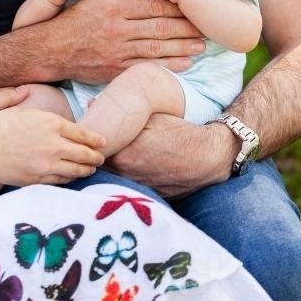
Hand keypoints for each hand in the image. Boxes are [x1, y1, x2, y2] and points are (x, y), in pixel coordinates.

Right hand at [0, 109, 106, 185]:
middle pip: (84, 154)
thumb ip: (43, 117)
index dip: (95, 139)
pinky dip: (70, 179)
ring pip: (76, 170)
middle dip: (96, 157)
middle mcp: (54, 144)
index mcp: (51, 123)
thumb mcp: (23, 112)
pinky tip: (72, 177)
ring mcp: (47, 164)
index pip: (82, 134)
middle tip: (101, 158)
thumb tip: (55, 119)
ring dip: (86, 170)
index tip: (103, 142)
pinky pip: (61, 181)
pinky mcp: (38, 179)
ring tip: (90, 169)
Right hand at [39, 0, 205, 84]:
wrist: (52, 49)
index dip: (177, 8)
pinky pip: (148, 67)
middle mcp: (119, 28)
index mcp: (115, 6)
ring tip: (201, 46)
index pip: (155, 6)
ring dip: (184, 47)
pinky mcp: (116, 69)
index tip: (192, 9)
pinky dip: (169, 65)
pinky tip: (185, 63)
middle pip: (161, 26)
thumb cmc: (75, 19)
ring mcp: (118, 50)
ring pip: (158, 47)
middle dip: (187, 28)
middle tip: (205, 29)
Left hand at [105, 114, 238, 197]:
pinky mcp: (152, 196)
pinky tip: (140, 164)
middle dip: (101, 155)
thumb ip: (119, 114)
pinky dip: (132, 176)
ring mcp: (140, 188)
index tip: (93, 135)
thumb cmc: (179, 132)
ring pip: (117, 177)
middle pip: (104, 166)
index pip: (95, 152)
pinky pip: (134, 185)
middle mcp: (128, 176)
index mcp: (123, 156)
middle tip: (104, 143)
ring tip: (123, 152)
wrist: (208, 156)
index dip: (94, 142)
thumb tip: (91, 104)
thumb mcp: (150, 118)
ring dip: (116, 166)